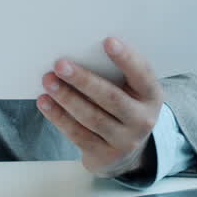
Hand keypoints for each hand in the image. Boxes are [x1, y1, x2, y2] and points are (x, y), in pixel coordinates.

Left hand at [37, 37, 164, 178]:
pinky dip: (58, 116)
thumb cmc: (123, 106)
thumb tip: (78, 52)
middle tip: (60, 64)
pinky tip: (45, 102)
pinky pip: (78, 134)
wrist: (126, 152)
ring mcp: (125, 141)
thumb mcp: (130, 91)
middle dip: (83, 80)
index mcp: (151, 95)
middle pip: (111, 98)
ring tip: (48, 81)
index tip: (108, 41)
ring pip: (92, 117)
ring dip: (66, 97)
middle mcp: (143, 120)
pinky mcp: (104, 155)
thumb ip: (115, 74)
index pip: (142, 74)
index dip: (126, 58)